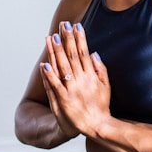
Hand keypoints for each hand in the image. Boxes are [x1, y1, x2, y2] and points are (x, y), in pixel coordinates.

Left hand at [41, 21, 110, 137]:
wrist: (97, 126)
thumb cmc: (101, 106)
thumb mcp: (106, 86)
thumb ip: (101, 69)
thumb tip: (94, 53)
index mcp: (91, 75)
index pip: (83, 52)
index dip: (79, 38)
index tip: (76, 25)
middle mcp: (82, 80)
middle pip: (72, 56)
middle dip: (67, 39)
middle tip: (63, 25)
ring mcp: (72, 90)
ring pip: (62, 67)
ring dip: (57, 51)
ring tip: (52, 37)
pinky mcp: (63, 100)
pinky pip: (55, 86)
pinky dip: (49, 75)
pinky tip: (44, 63)